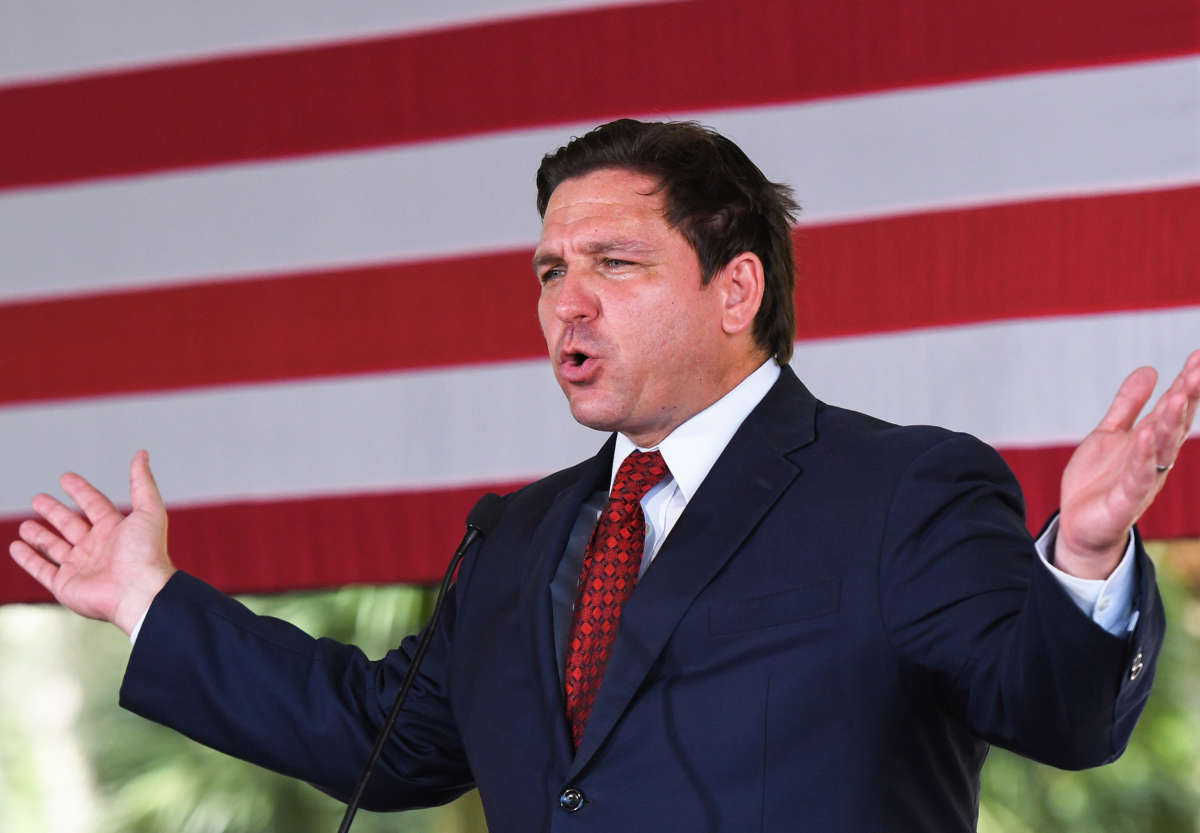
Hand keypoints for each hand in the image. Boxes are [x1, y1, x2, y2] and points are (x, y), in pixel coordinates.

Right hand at [8, 450, 174, 634]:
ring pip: (54, 547)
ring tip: (26, 524)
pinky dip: (28, 559)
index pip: (94, 504)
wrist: (139, 592)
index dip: (80, 490)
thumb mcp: (149, 510)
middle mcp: (98, 547)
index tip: (66, 478)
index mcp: (116, 529)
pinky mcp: (65, 585)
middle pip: (71, 524)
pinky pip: (41, 569)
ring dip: (40, 536)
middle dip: (55, 512)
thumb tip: (142, 454)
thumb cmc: (147, 552)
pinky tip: (16, 547)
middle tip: (38, 498)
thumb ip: (142, 482)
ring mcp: (80, 567)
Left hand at [1056, 350, 1199, 578]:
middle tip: (1198, 369)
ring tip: (1177, 395)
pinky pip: (1138, 477)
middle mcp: (1153, 459)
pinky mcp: (1125, 501)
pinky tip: (1146, 435)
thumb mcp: (1110, 434)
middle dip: (1186, 397)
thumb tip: (1150, 369)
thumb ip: (1128, 405)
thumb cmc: (1099, 480)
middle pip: (1173, 424)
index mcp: (1151, 441)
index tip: (1198, 356)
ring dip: (1171, 422)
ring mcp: (1142, 480)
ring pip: (1162, 448)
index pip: (1172, 409)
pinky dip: (1144, 457)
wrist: (1080, 526)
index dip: (1186, 384)